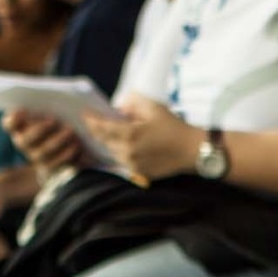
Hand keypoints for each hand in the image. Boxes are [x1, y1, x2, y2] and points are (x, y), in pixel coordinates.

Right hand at [4, 110, 83, 171]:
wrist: (70, 148)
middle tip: (54, 120)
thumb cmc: (62, 121)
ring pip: (42, 153)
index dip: (13, 119)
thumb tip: (72, 106)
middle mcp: (25, 143)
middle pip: (25, 140)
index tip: (22, 110)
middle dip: (39, 130)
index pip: (9, 124)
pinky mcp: (52, 169)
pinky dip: (67, 155)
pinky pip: (56, 165)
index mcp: (21, 127)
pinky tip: (77, 146)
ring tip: (71, 132)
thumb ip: (54, 107)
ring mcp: (37, 158)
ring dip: (56, 141)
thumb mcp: (57, 112)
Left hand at [83, 97, 198, 181]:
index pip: (101, 128)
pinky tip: (123, 146)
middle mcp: (128, 152)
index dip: (90, 120)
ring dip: (108, 143)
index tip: (84, 114)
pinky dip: (120, 153)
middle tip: (92, 123)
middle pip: (103, 141)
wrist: (193, 150)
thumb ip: (132, 103)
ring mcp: (133, 165)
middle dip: (97, 131)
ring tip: (107, 134)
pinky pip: (123, 162)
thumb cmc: (174, 126)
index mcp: (129, 135)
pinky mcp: (140, 173)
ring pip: (112, 153)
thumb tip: (118, 108)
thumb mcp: (153, 107)